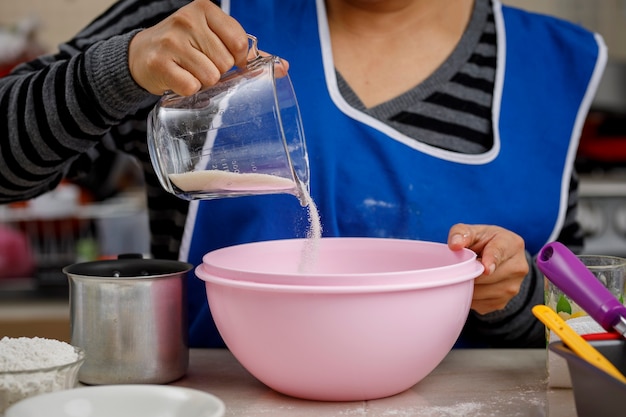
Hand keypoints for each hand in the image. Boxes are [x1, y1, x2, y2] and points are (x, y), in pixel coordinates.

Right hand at [128, 0, 248, 95]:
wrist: (141, 54)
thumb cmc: (184, 47)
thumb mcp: (213, 38)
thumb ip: (246, 52)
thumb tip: (283, 66)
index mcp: (204, 9)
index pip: (239, 42)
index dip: (238, 59)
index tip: (227, 60)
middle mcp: (187, 20)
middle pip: (225, 62)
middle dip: (218, 71)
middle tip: (200, 64)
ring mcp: (172, 41)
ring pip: (210, 77)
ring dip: (203, 82)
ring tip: (189, 71)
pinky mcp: (160, 63)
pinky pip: (192, 87)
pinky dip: (189, 90)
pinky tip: (179, 79)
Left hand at [447, 223, 528, 314]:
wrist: (498, 258)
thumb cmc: (483, 242)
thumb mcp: (473, 232)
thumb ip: (461, 233)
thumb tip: (455, 245)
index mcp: (512, 244)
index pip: (499, 254)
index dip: (491, 261)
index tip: (486, 269)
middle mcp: (518, 267)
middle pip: (487, 277)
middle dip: (469, 273)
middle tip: (458, 267)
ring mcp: (513, 287)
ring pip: (482, 292)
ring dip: (468, 286)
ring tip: (466, 274)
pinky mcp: (503, 303)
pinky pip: (479, 304)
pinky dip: (471, 297)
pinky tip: (471, 285)